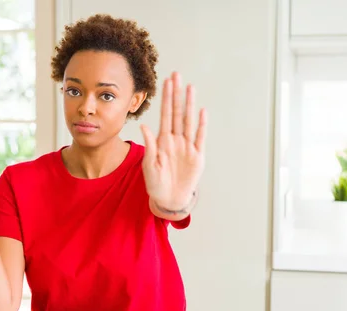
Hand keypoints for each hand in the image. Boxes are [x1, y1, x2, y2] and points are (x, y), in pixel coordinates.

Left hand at [140, 72, 206, 209]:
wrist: (169, 199)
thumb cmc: (156, 183)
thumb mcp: (149, 165)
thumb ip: (149, 146)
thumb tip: (144, 126)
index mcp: (163, 140)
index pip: (165, 114)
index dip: (166, 98)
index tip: (166, 82)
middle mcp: (176, 139)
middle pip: (177, 113)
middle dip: (177, 94)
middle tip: (177, 75)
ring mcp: (187, 146)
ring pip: (189, 121)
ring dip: (189, 104)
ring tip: (190, 88)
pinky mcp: (197, 156)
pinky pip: (199, 138)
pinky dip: (201, 125)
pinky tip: (201, 112)